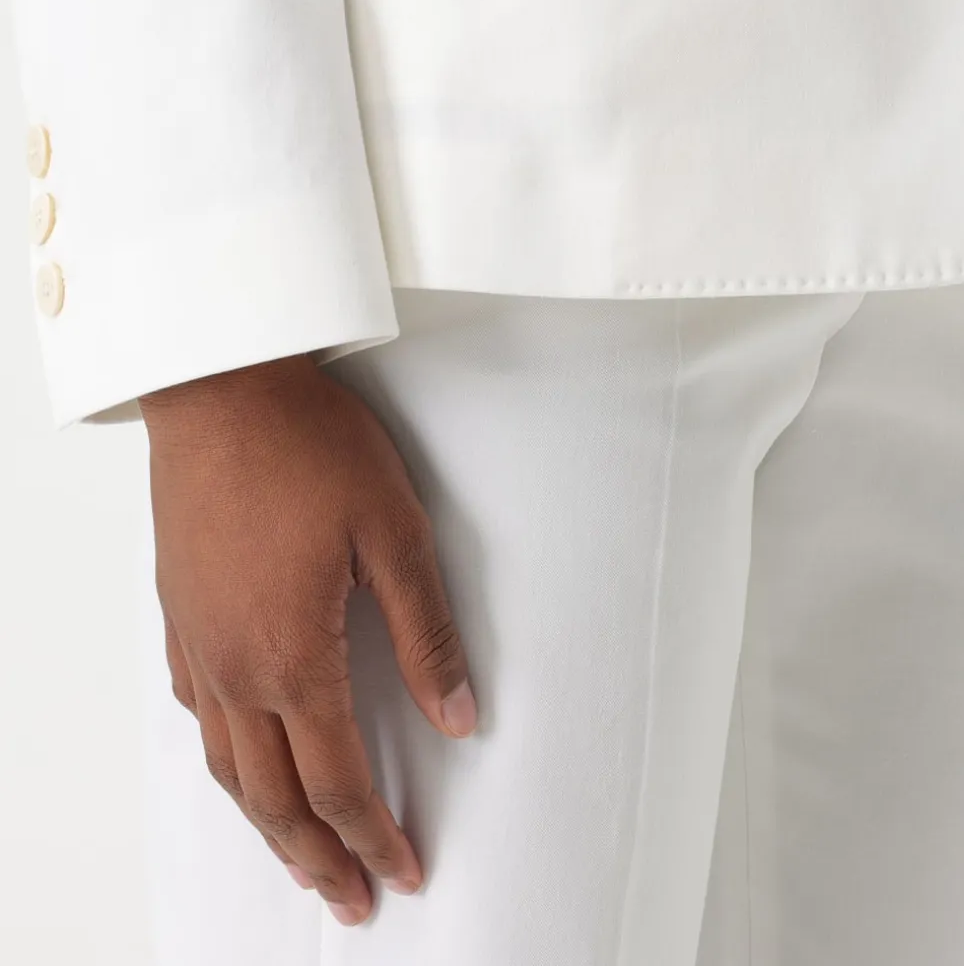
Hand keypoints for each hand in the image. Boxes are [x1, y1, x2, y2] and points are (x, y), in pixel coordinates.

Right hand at [140, 354, 475, 927]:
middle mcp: (234, 667)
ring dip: (265, 825)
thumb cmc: (309, 446)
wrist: (220, 385)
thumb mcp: (394, 532)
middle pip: (273, 796)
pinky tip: (238, 756)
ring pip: (226, 766)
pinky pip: (195, 713)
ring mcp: (196, 642)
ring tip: (299, 859)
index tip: (404, 874)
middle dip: (318, 858)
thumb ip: (428, 634)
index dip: (376, 836)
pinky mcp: (177, 612)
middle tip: (350, 903)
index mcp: (293, 655)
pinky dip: (223, 759)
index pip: (340, 779)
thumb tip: (462, 718)